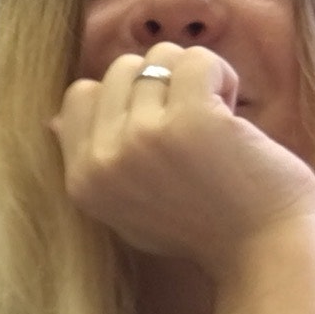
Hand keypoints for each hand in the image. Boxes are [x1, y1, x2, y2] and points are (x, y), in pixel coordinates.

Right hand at [52, 43, 314, 281]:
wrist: (262, 256)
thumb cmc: (204, 230)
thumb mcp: (126, 207)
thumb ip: (94, 164)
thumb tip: (52, 121)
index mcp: (83, 181)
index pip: (79, 97)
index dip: (124, 99)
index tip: (159, 131)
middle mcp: (104, 160)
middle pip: (120, 69)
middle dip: (162, 85)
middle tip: (193, 128)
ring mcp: (144, 137)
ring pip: (160, 57)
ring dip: (195, 80)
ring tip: (215, 123)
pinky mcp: (190, 119)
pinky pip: (198, 58)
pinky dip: (222, 75)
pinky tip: (234, 114)